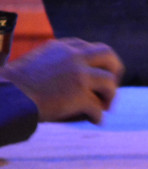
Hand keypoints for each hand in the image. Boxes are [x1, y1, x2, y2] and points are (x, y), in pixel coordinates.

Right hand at [0, 38, 124, 123]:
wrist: (5, 98)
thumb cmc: (13, 86)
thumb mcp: (35, 63)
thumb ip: (54, 63)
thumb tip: (71, 77)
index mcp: (62, 47)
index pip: (89, 48)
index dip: (98, 61)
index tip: (99, 71)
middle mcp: (74, 57)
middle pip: (108, 55)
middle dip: (115, 69)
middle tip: (113, 84)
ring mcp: (78, 75)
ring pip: (109, 82)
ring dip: (110, 95)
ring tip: (105, 106)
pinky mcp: (79, 95)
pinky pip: (97, 107)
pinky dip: (98, 116)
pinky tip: (95, 120)